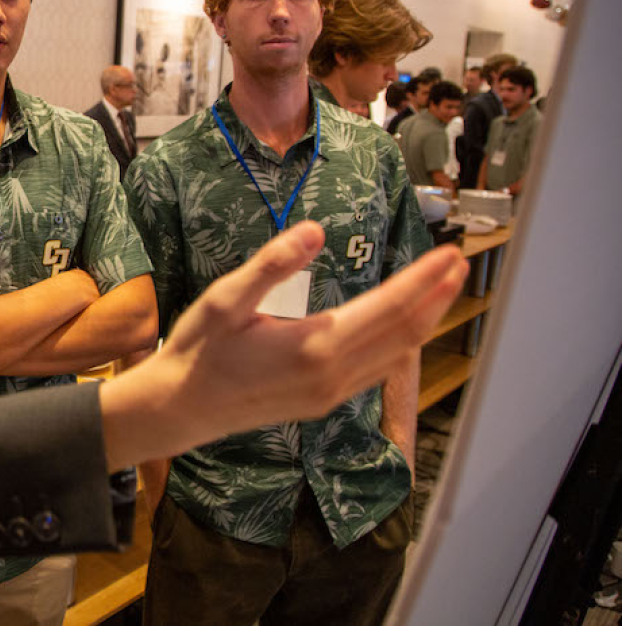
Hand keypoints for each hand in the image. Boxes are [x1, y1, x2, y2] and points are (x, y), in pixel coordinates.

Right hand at [100, 222, 467, 469]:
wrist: (181, 408)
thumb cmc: (199, 351)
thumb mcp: (226, 299)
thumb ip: (273, 264)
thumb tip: (315, 230)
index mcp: (314, 346)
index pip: (388, 307)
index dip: (423, 279)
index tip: (447, 253)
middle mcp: (332, 375)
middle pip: (404, 333)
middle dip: (436, 296)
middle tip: (457, 262)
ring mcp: (330, 393)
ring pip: (396, 355)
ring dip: (424, 320)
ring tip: (441, 289)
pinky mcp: (323, 402)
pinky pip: (377, 371)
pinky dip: (400, 344)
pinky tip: (403, 329)